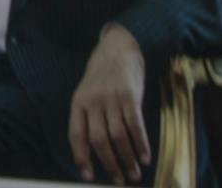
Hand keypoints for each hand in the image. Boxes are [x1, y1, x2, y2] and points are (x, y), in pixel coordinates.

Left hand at [68, 23, 149, 183]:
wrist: (118, 47)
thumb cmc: (102, 75)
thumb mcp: (86, 92)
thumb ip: (88, 116)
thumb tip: (93, 150)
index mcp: (78, 102)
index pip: (76, 135)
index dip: (81, 157)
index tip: (88, 176)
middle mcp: (93, 102)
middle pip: (99, 140)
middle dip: (109, 164)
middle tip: (119, 180)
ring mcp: (111, 98)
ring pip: (118, 136)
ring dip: (127, 159)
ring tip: (134, 174)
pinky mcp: (130, 96)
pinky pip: (135, 125)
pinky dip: (141, 144)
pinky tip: (145, 157)